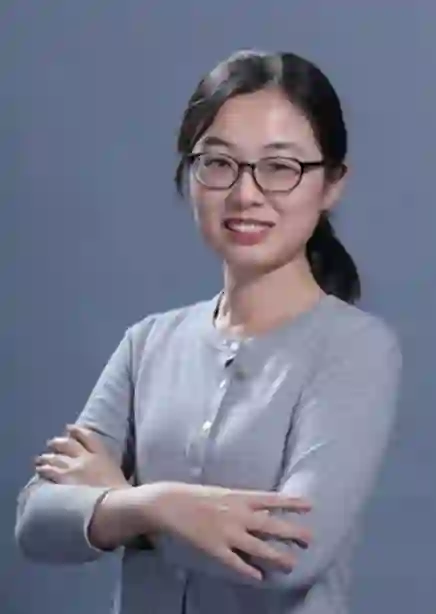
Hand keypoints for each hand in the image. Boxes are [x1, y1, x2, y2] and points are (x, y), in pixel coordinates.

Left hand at [34, 425, 127, 487]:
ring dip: (47, 457)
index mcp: (102, 454)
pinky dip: (43, 469)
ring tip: (41, 459)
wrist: (114, 503)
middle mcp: (86, 457)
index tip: (70, 427)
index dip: (78, 431)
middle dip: (58, 442)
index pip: (88, 436)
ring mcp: (74, 467)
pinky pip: (49, 470)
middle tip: (51, 443)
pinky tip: (39, 470)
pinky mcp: (64, 479)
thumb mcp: (118, 472)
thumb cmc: (121, 492)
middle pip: (68, 444)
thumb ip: (108, 466)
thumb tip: (103, 468)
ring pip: (56, 457)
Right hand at [138, 482, 311, 580]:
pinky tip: (260, 577)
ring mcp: (227, 532)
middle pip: (271, 525)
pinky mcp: (215, 548)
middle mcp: (237, 514)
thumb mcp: (223, 493)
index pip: (271, 499)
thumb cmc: (198, 496)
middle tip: (309, 539)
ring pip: (258, 547)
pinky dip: (249, 571)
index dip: (291, 502)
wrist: (170, 503)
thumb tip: (264, 512)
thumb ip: (243, 503)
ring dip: (277, 556)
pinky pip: (236, 562)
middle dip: (292, 532)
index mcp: (239, 497)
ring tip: (291, 564)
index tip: (310, 505)